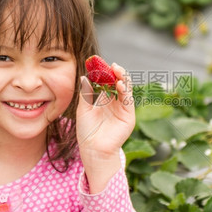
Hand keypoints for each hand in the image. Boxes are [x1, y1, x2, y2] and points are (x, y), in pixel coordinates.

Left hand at [76, 63, 134, 192]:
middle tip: (111, 65)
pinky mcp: (128, 116)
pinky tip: (120, 84)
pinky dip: (125, 91)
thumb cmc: (86, 132)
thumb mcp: (83, 109)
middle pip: (118, 82)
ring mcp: (123, 108)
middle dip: (116, 72)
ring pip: (125, 89)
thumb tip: (85, 76)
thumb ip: (86, 94)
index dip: (104, 72)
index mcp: (104, 100)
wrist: (93, 149)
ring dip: (122, 78)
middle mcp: (115, 102)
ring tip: (117, 70)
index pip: (106, 82)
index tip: (99, 62)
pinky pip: (128, 100)